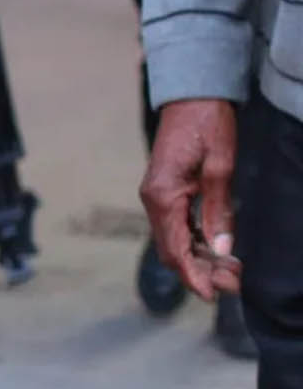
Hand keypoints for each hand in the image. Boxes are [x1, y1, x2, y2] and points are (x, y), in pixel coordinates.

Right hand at [141, 99, 241, 301]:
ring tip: (233, 270)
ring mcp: (157, 196)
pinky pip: (177, 227)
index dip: (193, 276)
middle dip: (201, 272)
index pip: (175, 249)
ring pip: (175, 241)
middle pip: (173, 251)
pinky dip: (197, 243)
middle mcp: (154, 200)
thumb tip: (223, 250)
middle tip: (235, 284)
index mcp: (163, 195)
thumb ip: (219, 210)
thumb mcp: (220, 166)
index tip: (212, 296)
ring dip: (201, 259)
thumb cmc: (207, 123)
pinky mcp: (166, 191)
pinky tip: (218, 250)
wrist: (192, 93)